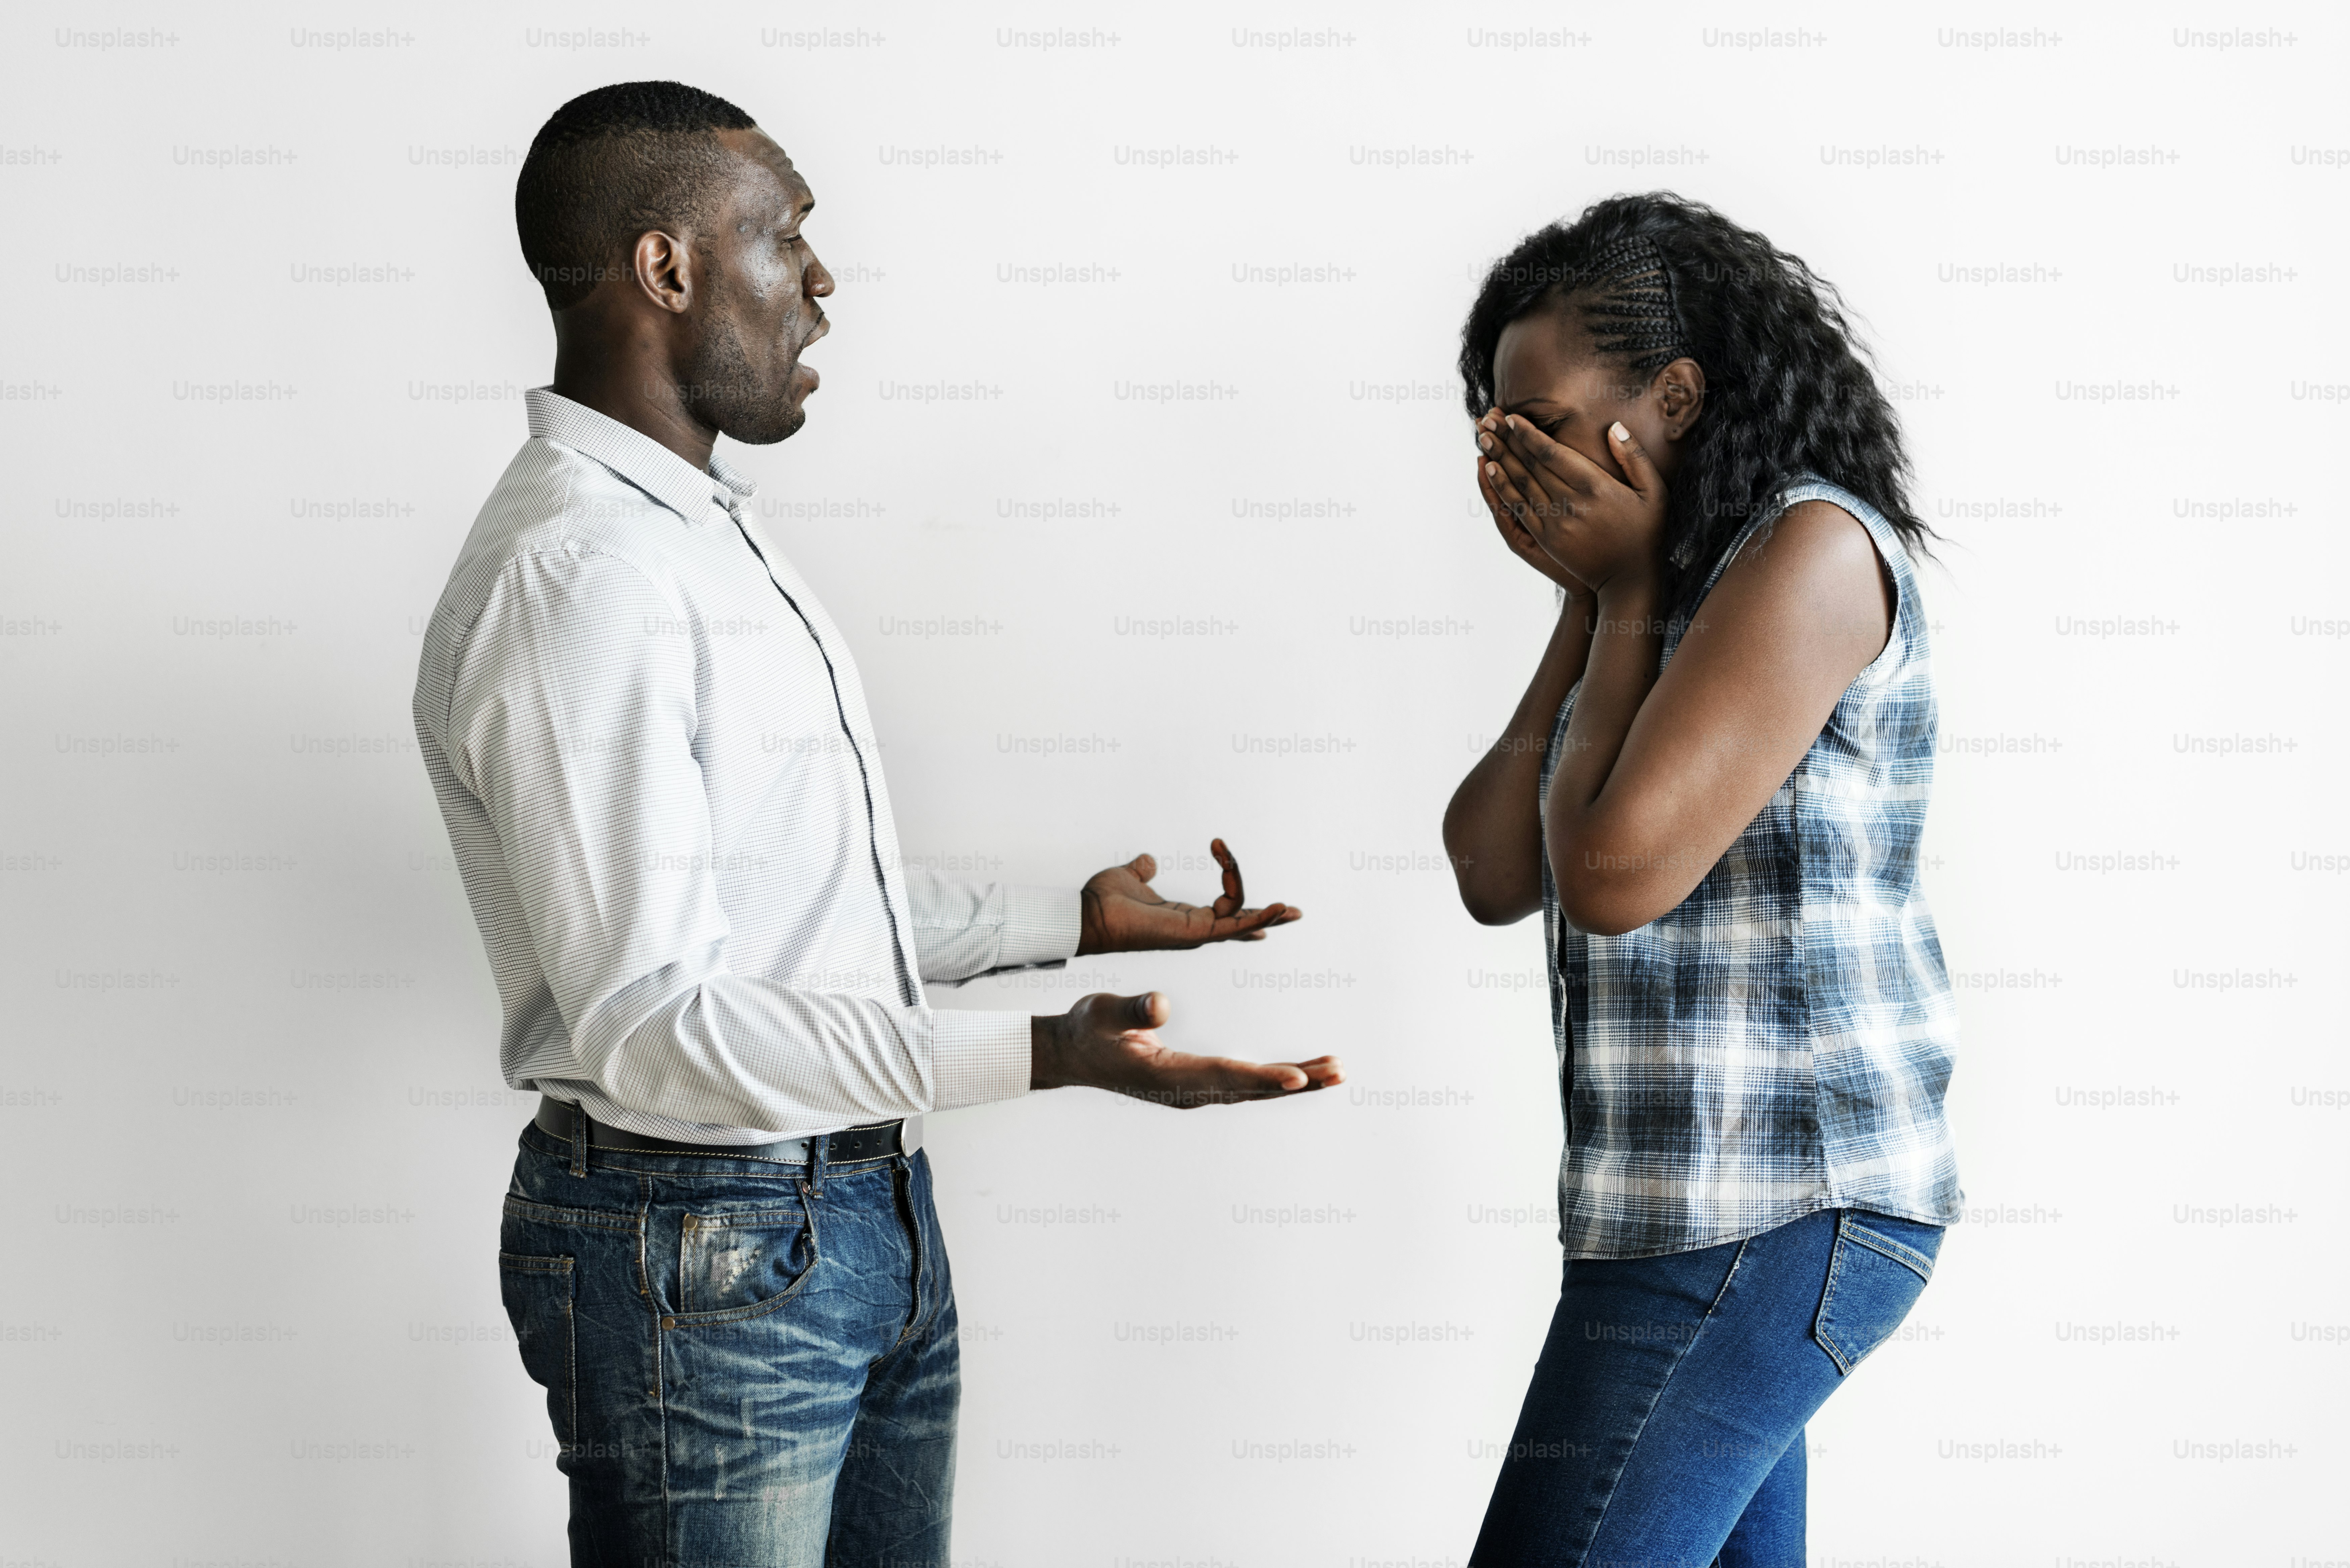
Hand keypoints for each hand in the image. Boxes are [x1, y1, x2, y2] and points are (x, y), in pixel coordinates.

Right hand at [1029, 990, 1344, 1107]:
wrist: (1071, 1053)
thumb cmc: (1086, 1029)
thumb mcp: (1102, 1012)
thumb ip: (1133, 1010)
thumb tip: (1162, 1004)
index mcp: (1168, 1076)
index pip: (1224, 1075)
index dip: (1264, 1077)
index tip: (1300, 1078)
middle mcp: (1187, 1090)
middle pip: (1251, 1088)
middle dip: (1298, 1081)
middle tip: (1340, 1071)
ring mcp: (1193, 1091)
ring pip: (1253, 1089)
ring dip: (1295, 1081)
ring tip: (1336, 1071)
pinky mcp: (1196, 1085)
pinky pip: (1244, 1084)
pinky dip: (1276, 1078)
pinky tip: (1301, 1073)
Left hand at [1076, 838, 1299, 954]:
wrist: (1086, 914)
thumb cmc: (1103, 901)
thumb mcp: (1130, 877)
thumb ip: (1143, 870)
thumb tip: (1148, 861)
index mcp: (1183, 916)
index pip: (1223, 907)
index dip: (1231, 880)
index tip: (1218, 844)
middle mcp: (1193, 928)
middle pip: (1240, 922)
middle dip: (1267, 917)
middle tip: (1293, 911)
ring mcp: (1195, 932)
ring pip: (1242, 922)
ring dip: (1268, 915)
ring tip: (1293, 910)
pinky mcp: (1194, 932)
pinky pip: (1233, 924)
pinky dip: (1258, 917)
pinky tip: (1278, 910)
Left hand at [1482, 415, 1667, 594]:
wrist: (1629, 579)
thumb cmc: (1645, 532)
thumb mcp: (1654, 492)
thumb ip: (1634, 457)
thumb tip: (1614, 427)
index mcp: (1595, 486)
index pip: (1552, 453)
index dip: (1528, 434)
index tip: (1511, 417)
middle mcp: (1571, 502)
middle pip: (1531, 464)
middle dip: (1506, 440)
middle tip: (1486, 420)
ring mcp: (1555, 522)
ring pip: (1520, 483)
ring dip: (1499, 458)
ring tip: (1482, 438)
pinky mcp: (1546, 538)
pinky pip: (1518, 507)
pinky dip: (1502, 488)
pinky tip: (1491, 470)